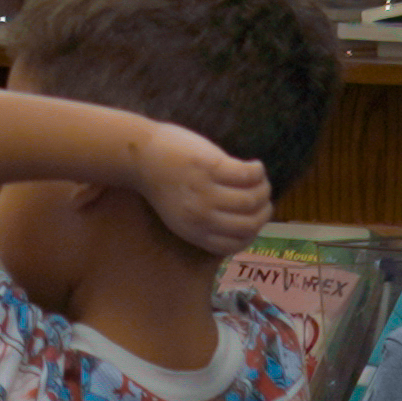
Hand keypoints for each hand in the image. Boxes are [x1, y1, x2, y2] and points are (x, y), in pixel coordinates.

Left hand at [125, 123, 279, 258]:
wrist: (137, 156)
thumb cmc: (161, 183)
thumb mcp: (180, 214)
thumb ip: (206, 221)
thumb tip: (243, 222)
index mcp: (193, 232)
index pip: (236, 244)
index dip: (253, 233)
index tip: (256, 219)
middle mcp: (201, 216)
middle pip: (249, 223)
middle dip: (264, 211)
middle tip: (264, 198)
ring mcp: (206, 191)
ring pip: (252, 198)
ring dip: (264, 189)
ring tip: (261, 180)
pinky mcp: (210, 167)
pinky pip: (248, 174)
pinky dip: (258, 170)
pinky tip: (255, 165)